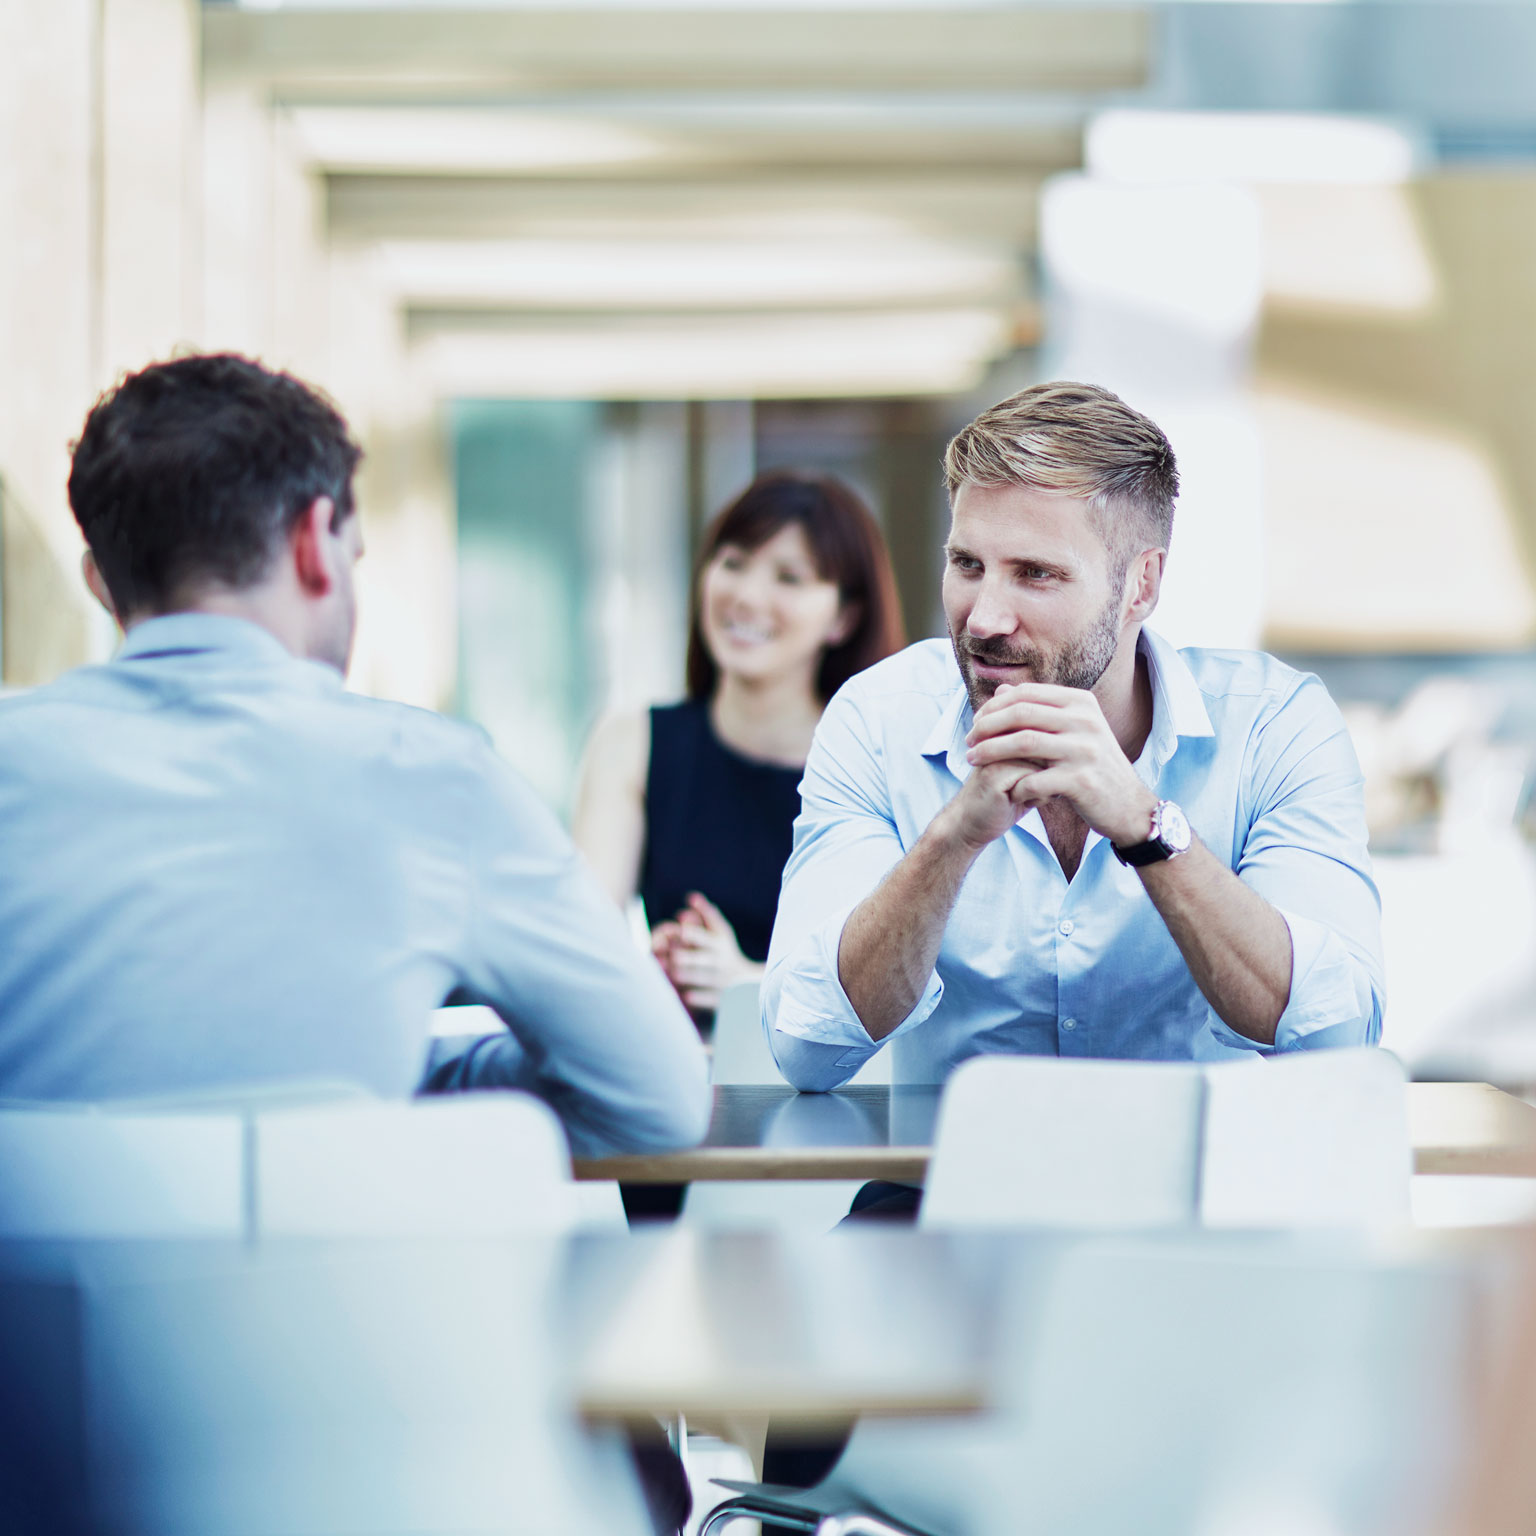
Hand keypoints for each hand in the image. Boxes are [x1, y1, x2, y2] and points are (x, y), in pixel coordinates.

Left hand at [652, 893, 759, 1011]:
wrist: (748, 984)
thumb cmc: (725, 951)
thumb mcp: (721, 931)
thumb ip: (707, 913)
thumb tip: (690, 896)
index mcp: (720, 942)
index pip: (707, 936)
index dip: (694, 933)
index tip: (680, 930)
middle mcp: (721, 960)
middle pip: (705, 958)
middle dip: (690, 956)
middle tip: (674, 955)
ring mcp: (722, 980)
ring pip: (705, 978)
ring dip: (690, 976)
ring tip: (675, 974)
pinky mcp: (722, 998)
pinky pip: (711, 999)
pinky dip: (699, 999)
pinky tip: (686, 997)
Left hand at [963, 682, 1156, 846]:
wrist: (1130, 807)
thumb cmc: (1093, 767)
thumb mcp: (1072, 731)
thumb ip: (1038, 711)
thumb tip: (1000, 691)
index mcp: (1081, 703)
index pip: (1026, 694)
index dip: (994, 706)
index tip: (976, 722)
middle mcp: (1085, 721)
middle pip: (1021, 713)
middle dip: (987, 726)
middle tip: (968, 741)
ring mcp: (1085, 750)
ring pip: (1023, 742)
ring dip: (990, 751)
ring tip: (972, 760)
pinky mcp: (1081, 780)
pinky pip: (1034, 778)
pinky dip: (1015, 784)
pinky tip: (1006, 790)